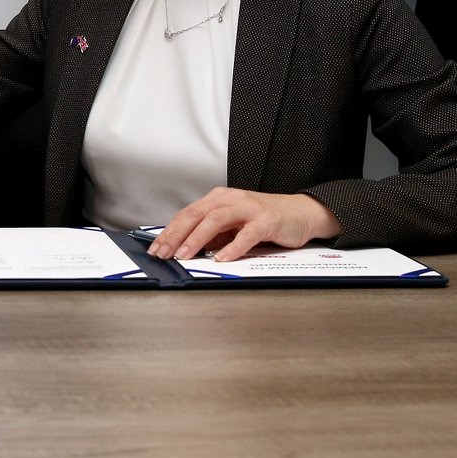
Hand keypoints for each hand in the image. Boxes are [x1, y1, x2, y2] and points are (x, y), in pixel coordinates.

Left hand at [146, 188, 342, 263]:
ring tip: (184, 255)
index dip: (169, 231)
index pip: (188, 214)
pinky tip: (221, 258)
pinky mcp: (266, 220)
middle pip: (197, 215)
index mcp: (219, 199)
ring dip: (197, 239)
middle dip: (176, 235)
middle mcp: (231, 199)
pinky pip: (246, 234)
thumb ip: (212, 235)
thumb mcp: (233, 226)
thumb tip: (186, 248)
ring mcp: (248, 208)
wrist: (300, 213)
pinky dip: (232, 247)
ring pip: (216, 220)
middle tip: (163, 253)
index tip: (156, 248)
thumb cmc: (264, 220)